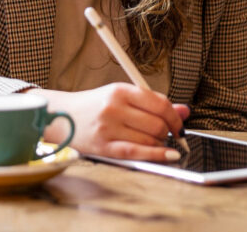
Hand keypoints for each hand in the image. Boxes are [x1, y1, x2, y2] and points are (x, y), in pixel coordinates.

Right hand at [27, 84, 189, 161]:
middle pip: (157, 124)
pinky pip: (136, 153)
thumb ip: (153, 103)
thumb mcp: (121, 96)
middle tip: (166, 135)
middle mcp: (114, 107)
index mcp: (120, 90)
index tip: (180, 125)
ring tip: (156, 142)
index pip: (159, 103)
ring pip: (149, 140)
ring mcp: (108, 128)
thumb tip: (185, 111)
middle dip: (168, 132)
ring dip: (160, 144)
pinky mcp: (103, 147)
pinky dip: (156, 155)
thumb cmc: (95, 106)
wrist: (62, 115)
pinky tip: (168, 155)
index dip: (175, 117)